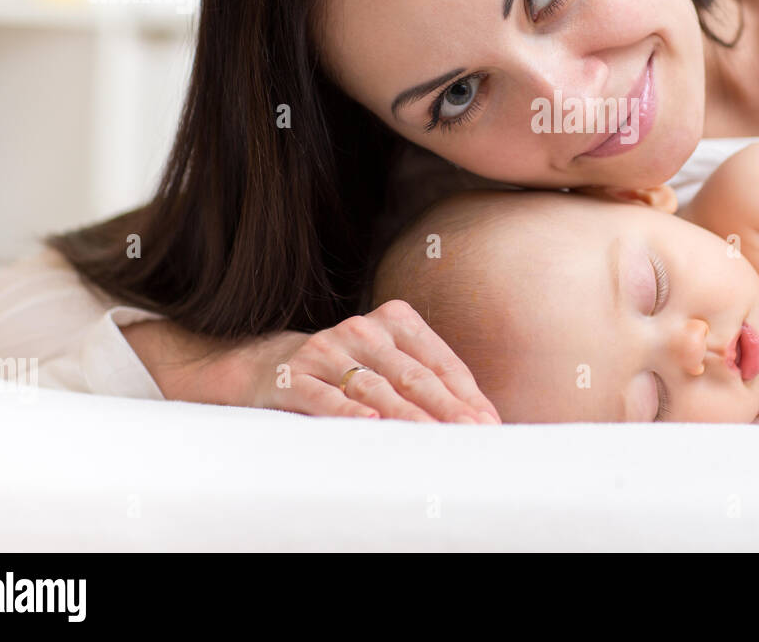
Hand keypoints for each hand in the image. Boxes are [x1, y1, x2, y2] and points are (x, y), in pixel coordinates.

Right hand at [239, 301, 500, 422]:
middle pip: (414, 376)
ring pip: (377, 388)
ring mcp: (329, 349)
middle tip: (471, 435)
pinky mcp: (297, 373)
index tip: (488, 424)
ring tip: (433, 437)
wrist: (269, 364)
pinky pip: (326, 396)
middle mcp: (364, 329)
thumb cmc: (347, 371)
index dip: (466, 395)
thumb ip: (430, 384)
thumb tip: (484, 421)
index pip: (440, 362)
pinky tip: (371, 422)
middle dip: (446, 409)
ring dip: (408, 417)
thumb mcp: (388, 365)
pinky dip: (349, 410)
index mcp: (396, 320)